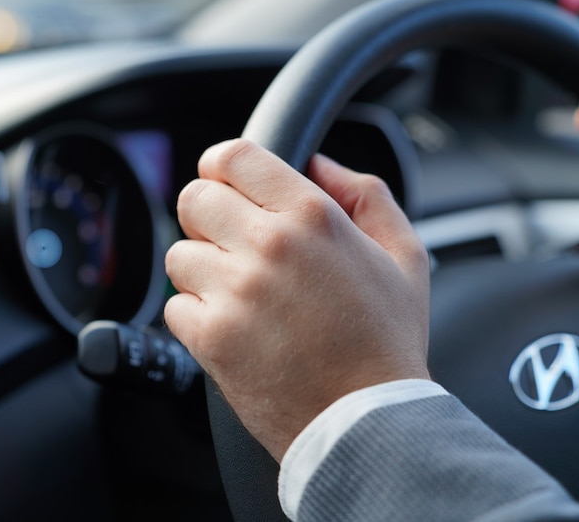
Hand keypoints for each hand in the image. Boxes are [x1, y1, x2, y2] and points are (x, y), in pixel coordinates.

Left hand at [164, 139, 430, 461]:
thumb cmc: (386, 341)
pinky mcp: (210, 336)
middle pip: (193, 198)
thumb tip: (317, 162)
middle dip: (207, 218)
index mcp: (311, 215)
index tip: (224, 185)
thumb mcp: (404, 255)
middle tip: (230, 245)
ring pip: (178, 254)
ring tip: (239, 296)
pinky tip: (234, 329)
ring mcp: (235, 291)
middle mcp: (268, 244)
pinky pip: (174, 306)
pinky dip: (196, 317)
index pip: (232, 156)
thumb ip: (364, 194)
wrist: (367, 421)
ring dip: (201, 271)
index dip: (220, 167)